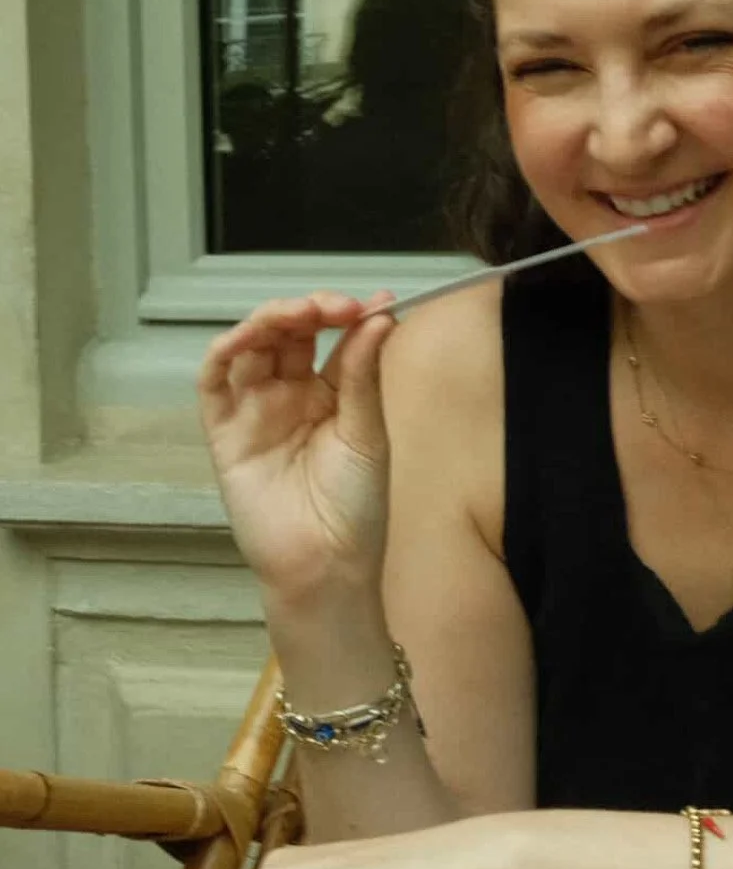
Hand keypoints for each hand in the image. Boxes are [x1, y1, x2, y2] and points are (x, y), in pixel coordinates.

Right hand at [196, 292, 395, 599]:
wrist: (325, 564)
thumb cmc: (355, 505)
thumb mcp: (367, 432)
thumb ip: (363, 372)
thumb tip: (382, 314)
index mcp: (331, 393)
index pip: (331, 337)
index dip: (346, 314)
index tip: (371, 303)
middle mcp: (290, 395)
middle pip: (289, 334)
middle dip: (309, 310)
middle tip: (336, 307)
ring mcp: (255, 410)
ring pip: (251, 347)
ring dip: (270, 320)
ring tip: (298, 313)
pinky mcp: (224, 432)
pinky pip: (214, 383)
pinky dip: (224, 352)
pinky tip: (246, 336)